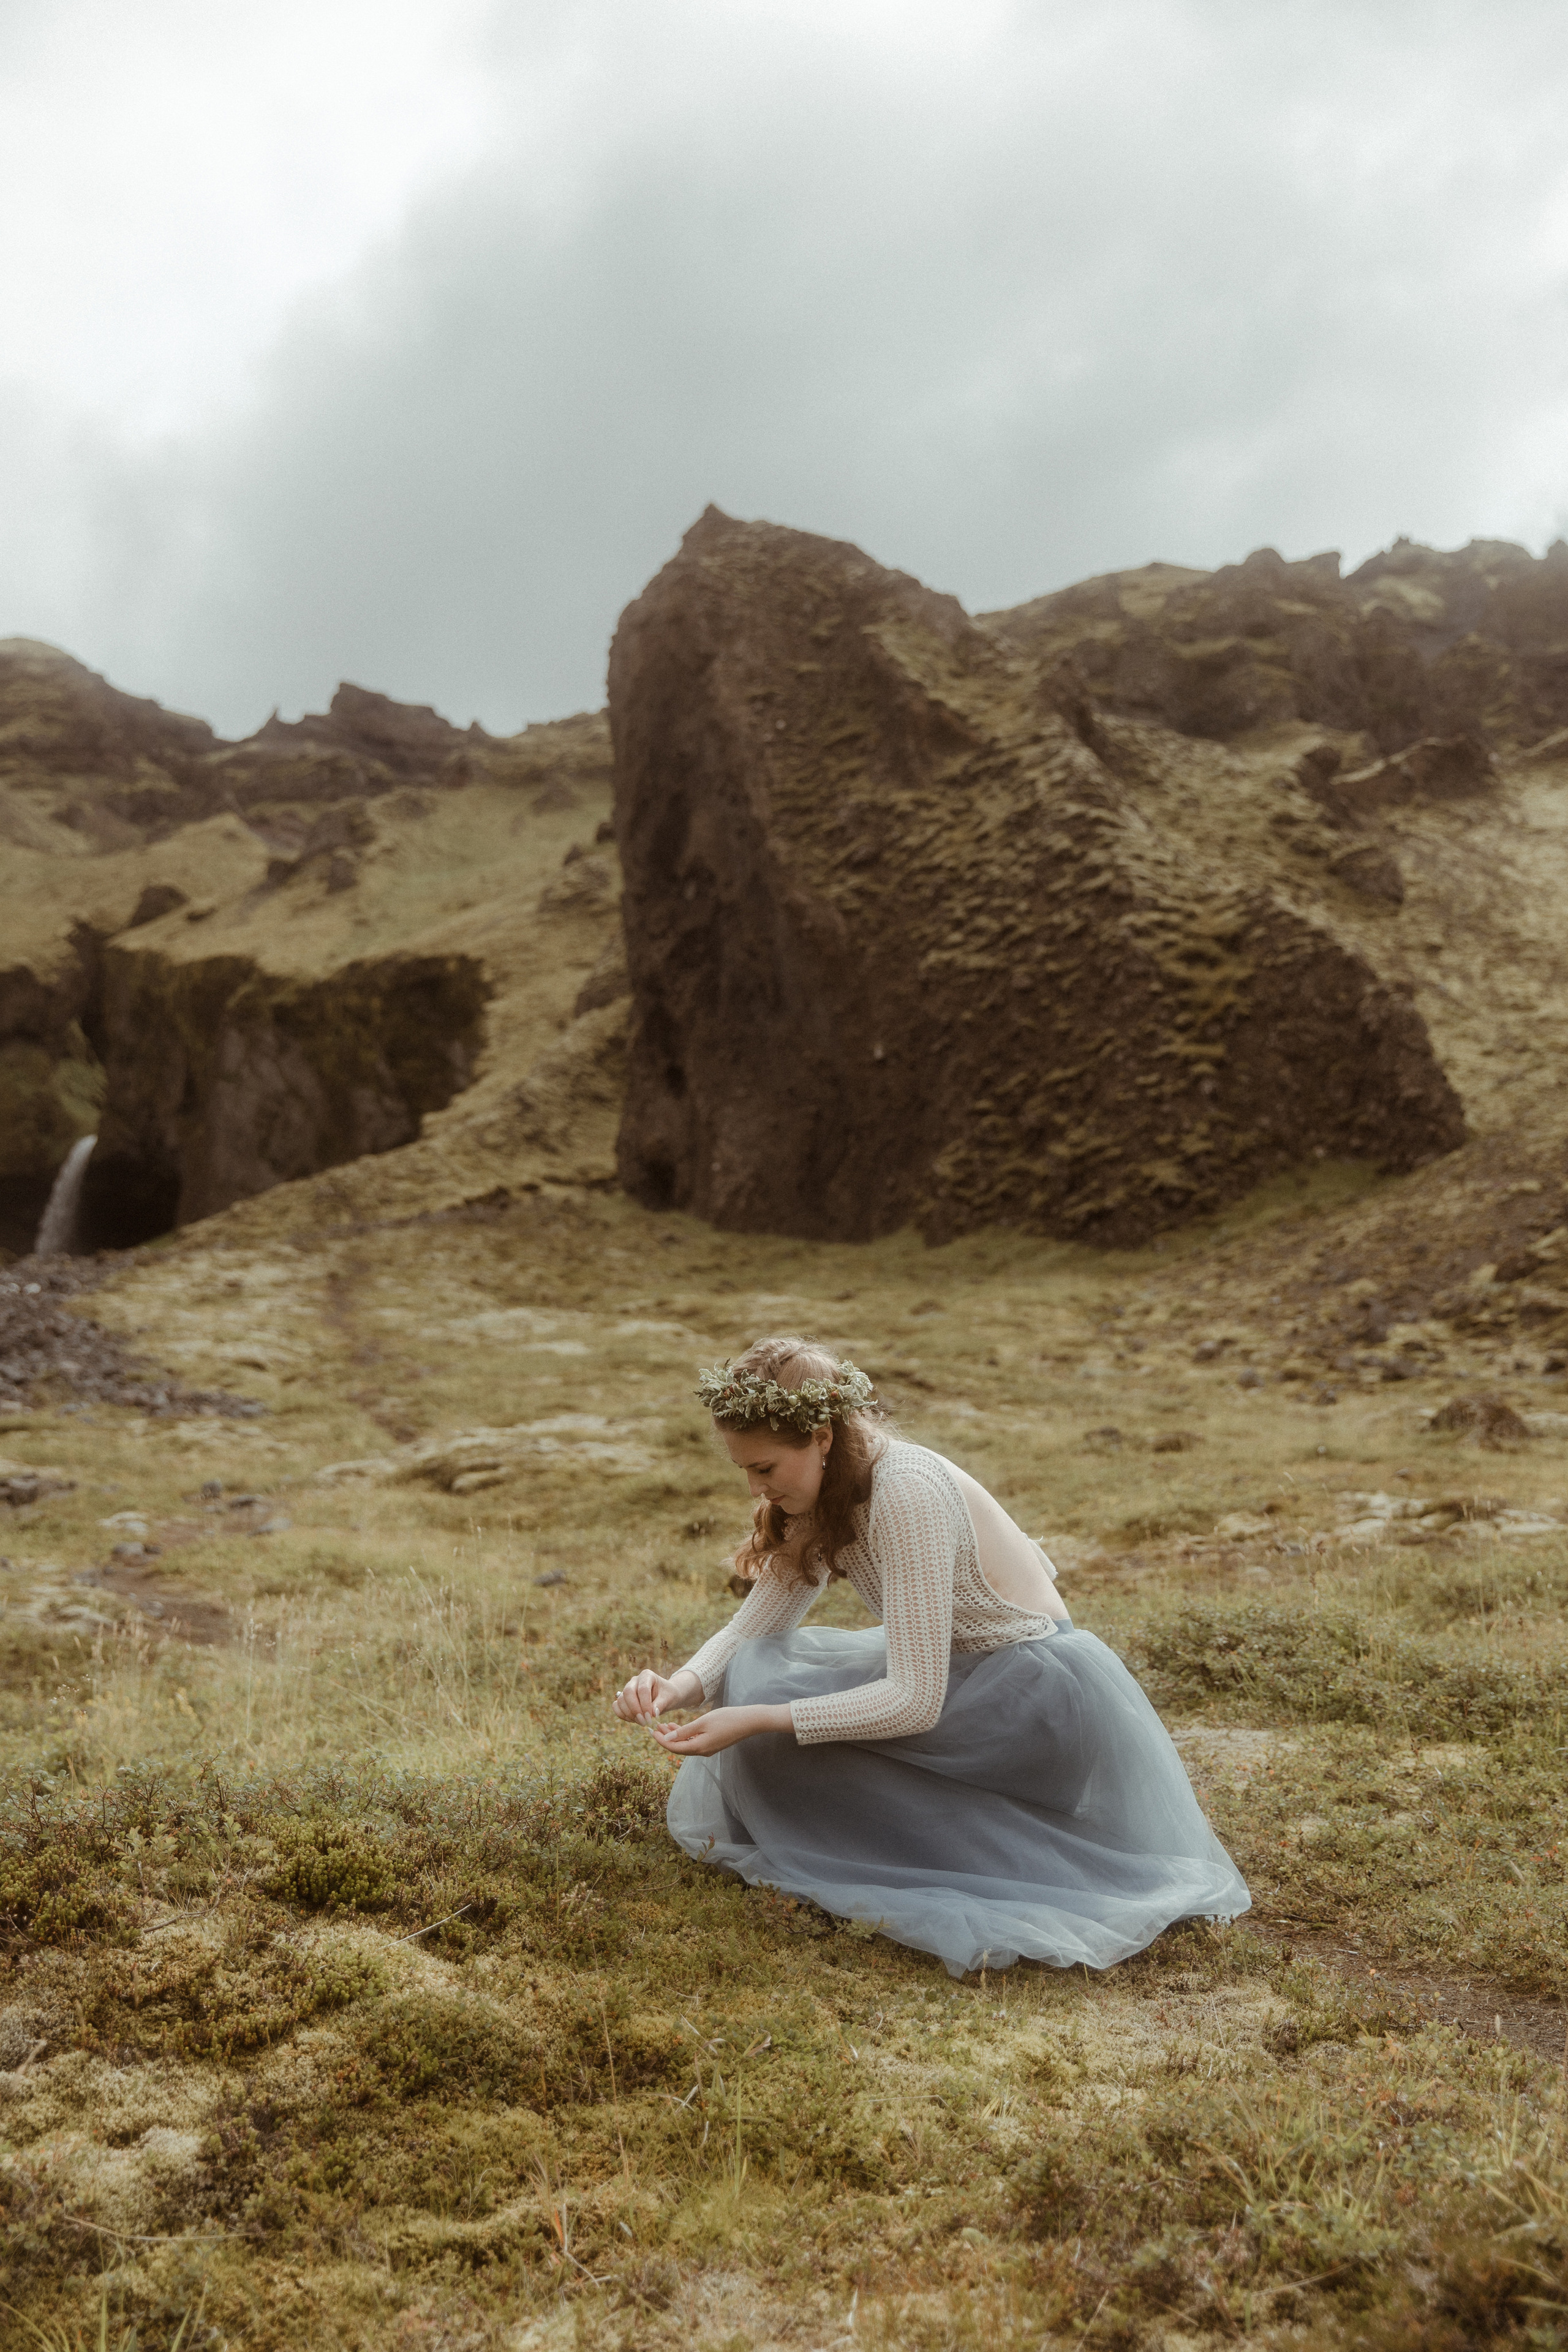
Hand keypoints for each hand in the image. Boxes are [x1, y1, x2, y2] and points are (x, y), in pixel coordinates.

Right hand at [613, 1666, 700, 1723]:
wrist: (666, 1696)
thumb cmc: (668, 1695)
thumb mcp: (669, 1698)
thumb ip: (661, 1704)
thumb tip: (651, 1713)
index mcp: (647, 1675)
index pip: (642, 1689)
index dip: (645, 1704)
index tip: (650, 1717)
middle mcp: (635, 1680)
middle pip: (628, 1692)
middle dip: (635, 1709)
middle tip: (644, 1722)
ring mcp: (627, 1688)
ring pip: (620, 1700)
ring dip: (629, 1714)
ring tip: (642, 1722)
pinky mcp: (623, 1698)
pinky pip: (616, 1706)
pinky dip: (623, 1715)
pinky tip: (634, 1720)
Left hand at [649, 1703, 793, 1755]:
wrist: (749, 1721)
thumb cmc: (727, 1719)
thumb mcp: (702, 1722)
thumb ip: (684, 1731)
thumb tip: (666, 1739)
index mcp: (698, 1747)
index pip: (673, 1748)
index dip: (661, 1740)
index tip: (651, 1731)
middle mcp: (702, 1751)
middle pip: (678, 1748)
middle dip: (665, 1738)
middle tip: (655, 1726)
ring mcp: (708, 1749)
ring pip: (685, 1745)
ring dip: (674, 1736)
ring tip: (664, 1725)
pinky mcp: (712, 1744)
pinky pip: (693, 1742)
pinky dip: (684, 1735)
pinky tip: (679, 1727)